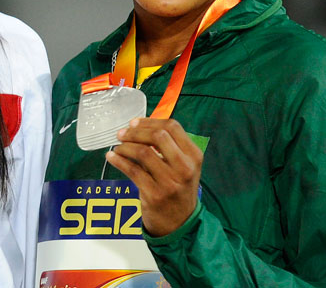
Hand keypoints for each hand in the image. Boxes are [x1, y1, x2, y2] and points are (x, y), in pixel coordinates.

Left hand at [105, 118, 202, 236]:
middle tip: (122, 133)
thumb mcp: (183, 166)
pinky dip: (119, 161)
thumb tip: (138, 126)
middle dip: (136, 132)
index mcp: (193, 155)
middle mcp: (185, 167)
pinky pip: (133, 171)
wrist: (180, 224)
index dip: (150, 121)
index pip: (172, 127)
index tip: (134, 122)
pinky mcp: (154, 195)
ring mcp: (170, 182)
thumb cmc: (178, 189)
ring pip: (143, 152)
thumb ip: (168, 147)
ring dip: (126, 146)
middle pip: (158, 136)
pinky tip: (112, 157)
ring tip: (117, 147)